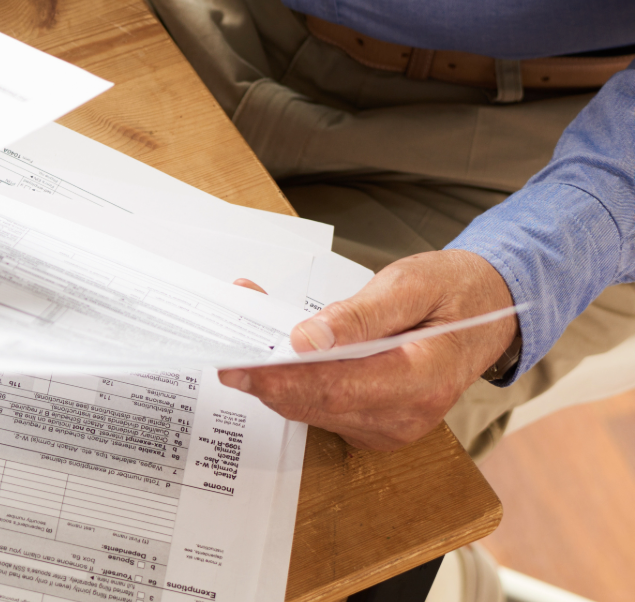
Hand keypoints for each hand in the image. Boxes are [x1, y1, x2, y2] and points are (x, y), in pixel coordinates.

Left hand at [218, 250, 518, 449]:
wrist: (486, 313)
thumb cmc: (453, 292)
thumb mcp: (410, 285)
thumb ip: (360, 316)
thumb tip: (306, 339)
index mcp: (424, 379)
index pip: (337, 389)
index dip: (282, 380)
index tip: (239, 366)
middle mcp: (408, 416)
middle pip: (318, 404)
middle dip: (266, 377)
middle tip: (224, 349)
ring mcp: (392, 427)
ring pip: (314, 409)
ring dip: (276, 377)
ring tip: (246, 336)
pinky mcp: (376, 424)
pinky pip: (324, 407)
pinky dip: (295, 381)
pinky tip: (278, 352)